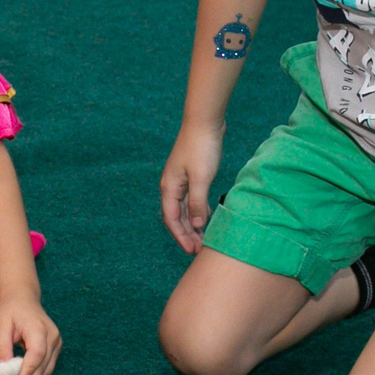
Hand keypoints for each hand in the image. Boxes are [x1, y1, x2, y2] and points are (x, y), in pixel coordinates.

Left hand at [0, 298, 62, 374]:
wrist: (24, 300)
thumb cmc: (11, 311)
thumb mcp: (1, 324)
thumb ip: (3, 344)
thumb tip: (3, 367)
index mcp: (40, 328)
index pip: (38, 351)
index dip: (30, 367)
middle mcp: (53, 338)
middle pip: (43, 366)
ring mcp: (56, 346)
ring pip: (46, 372)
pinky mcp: (53, 352)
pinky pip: (45, 370)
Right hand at [159, 124, 222, 253]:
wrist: (204, 123)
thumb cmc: (201, 148)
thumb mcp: (201, 178)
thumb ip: (197, 203)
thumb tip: (196, 224)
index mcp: (169, 187)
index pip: (171, 219)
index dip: (180, 236)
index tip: (191, 250)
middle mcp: (171, 186)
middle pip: (176, 216)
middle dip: (185, 234)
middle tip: (198, 250)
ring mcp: (180, 180)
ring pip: (183, 209)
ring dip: (191, 224)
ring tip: (202, 238)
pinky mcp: (190, 175)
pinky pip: (191, 200)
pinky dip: (196, 211)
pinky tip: (205, 218)